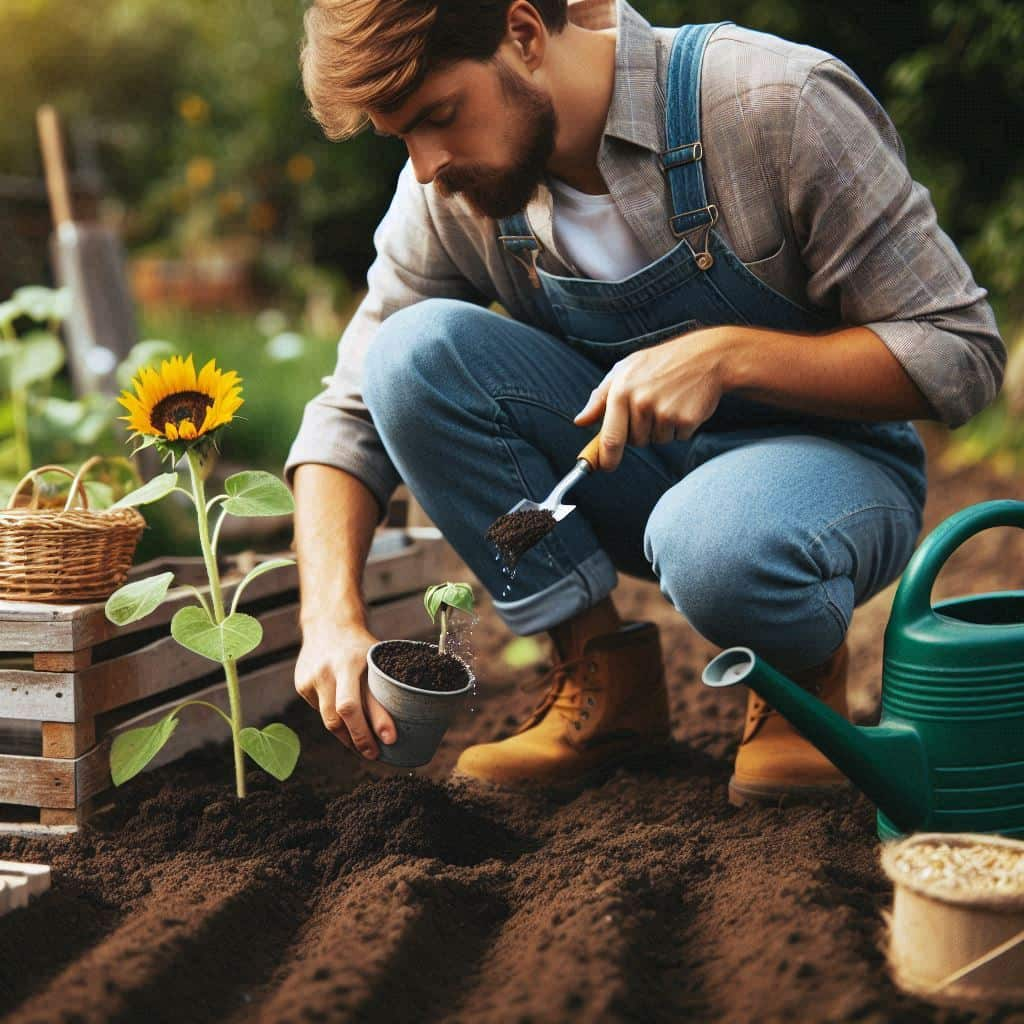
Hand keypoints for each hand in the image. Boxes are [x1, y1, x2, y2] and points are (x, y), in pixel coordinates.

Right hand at [294, 620, 395, 758]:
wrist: (327, 625)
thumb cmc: (360, 647)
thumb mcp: (375, 657)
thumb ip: (384, 684)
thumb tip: (407, 719)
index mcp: (354, 660)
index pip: (364, 698)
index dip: (379, 721)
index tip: (391, 739)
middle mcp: (330, 670)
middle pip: (343, 714)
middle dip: (361, 738)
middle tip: (375, 754)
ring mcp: (313, 678)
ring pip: (329, 720)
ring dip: (347, 738)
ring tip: (362, 748)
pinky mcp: (302, 686)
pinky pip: (320, 712)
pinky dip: (335, 722)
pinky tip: (346, 725)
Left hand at [573, 329, 729, 469]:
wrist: (706, 356)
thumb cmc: (661, 362)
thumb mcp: (624, 370)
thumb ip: (599, 398)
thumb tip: (580, 421)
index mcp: (621, 390)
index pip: (610, 437)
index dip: (606, 458)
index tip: (604, 467)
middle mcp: (641, 402)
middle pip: (635, 441)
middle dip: (640, 432)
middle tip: (651, 407)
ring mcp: (664, 412)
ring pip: (656, 440)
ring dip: (661, 429)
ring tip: (668, 401)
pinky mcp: (686, 420)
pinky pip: (677, 438)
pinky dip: (680, 427)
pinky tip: (683, 405)